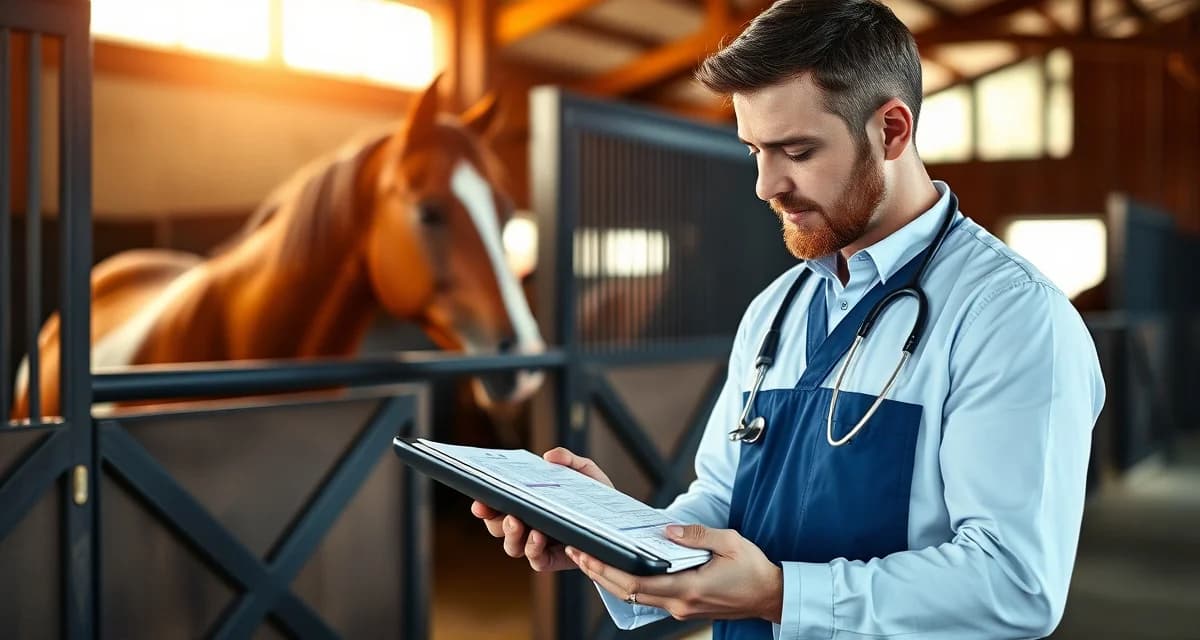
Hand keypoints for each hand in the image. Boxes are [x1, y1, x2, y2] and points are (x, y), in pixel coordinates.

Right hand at [470, 447, 614, 572]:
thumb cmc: (595, 497)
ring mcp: (539, 544)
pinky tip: (538, 536)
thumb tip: (549, 456)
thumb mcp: (584, 472)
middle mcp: (528, 525)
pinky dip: (532, 549)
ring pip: (512, 547)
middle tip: (496, 509)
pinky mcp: (553, 560)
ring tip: (518, 521)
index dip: (484, 504)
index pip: (498, 506)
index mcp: (528, 504)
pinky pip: (535, 560)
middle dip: (492, 520)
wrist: (619, 521)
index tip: (479, 499)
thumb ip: (568, 460)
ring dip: (510, 535)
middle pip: (498, 527)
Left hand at [566, 524, 782, 623]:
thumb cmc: (754, 570)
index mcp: (688, 588)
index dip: (608, 569)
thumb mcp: (731, 543)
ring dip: (610, 579)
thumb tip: (669, 530)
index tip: (589, 554)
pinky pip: (648, 596)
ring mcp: (680, 608)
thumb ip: (698, 536)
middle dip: (599, 573)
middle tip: (577, 553)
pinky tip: (618, 568)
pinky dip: (628, 583)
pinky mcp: (683, 606)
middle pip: (628, 591)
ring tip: (590, 559)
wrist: (770, 596)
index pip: (637, 582)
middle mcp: (679, 604)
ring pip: (635, 597)